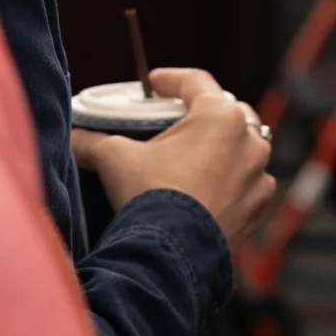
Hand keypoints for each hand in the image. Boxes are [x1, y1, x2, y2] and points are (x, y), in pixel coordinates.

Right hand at [72, 68, 274, 251]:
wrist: (172, 256)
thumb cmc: (151, 196)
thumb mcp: (115, 157)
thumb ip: (96, 140)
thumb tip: (77, 139)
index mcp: (221, 117)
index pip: (196, 81)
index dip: (170, 79)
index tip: (153, 84)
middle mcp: (250, 142)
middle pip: (226, 112)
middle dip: (200, 114)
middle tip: (174, 121)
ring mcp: (259, 178)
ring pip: (242, 149)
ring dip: (221, 148)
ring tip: (193, 157)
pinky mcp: (257, 209)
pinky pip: (247, 184)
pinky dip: (230, 181)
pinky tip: (208, 188)